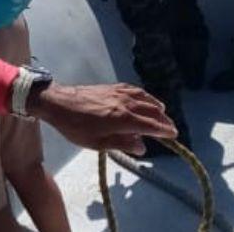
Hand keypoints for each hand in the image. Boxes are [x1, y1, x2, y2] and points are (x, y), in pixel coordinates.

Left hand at [27, 83, 175, 155]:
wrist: (58, 102)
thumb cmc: (75, 127)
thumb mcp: (97, 143)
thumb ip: (121, 144)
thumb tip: (142, 147)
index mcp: (122, 118)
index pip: (150, 125)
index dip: (164, 131)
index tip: (174, 135)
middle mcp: (125, 103)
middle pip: (151, 110)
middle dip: (164, 120)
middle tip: (171, 128)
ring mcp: (119, 92)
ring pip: (145, 98)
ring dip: (156, 106)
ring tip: (163, 113)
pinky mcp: (112, 87)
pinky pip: (134, 90)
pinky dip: (144, 95)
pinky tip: (145, 98)